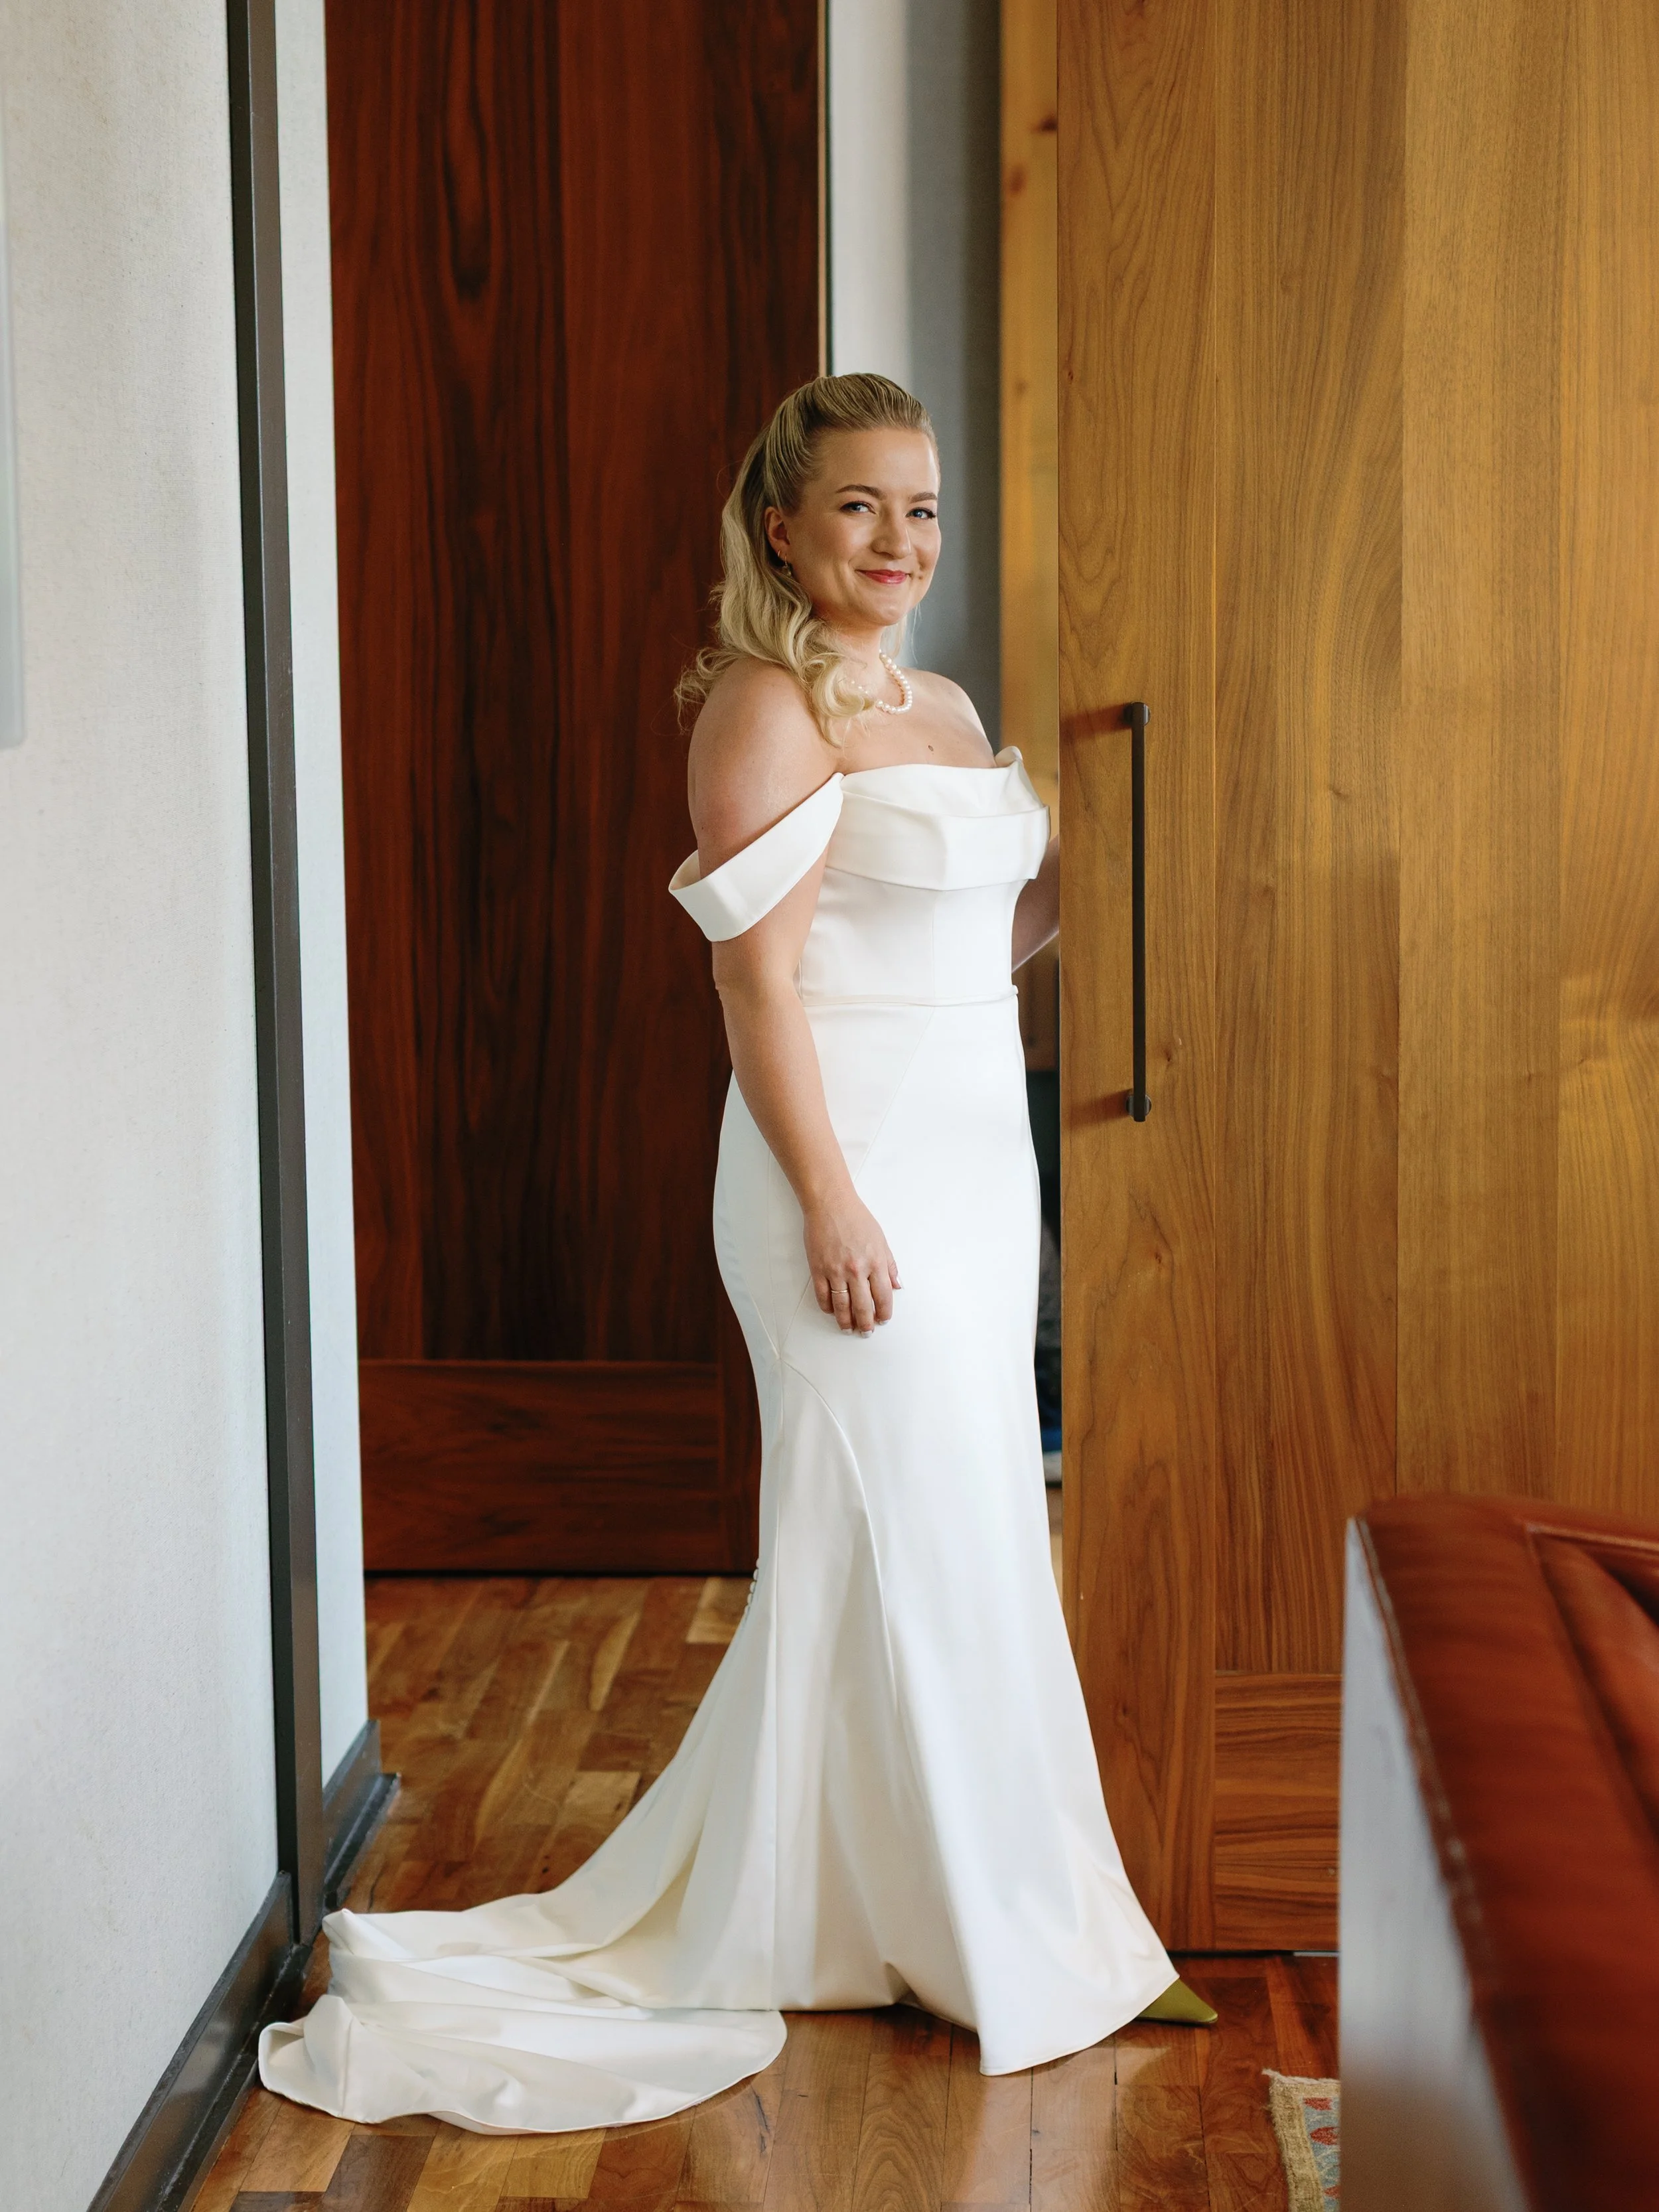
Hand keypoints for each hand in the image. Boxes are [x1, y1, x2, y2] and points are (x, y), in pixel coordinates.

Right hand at [803, 1190, 900, 1335]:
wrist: (830, 1204)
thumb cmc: (856, 1218)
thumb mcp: (881, 1239)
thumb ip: (889, 1264)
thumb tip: (897, 1285)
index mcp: (875, 1262)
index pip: (884, 1296)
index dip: (884, 1312)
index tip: (883, 1319)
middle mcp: (857, 1269)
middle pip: (863, 1306)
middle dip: (866, 1323)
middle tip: (866, 1331)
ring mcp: (836, 1271)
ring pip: (842, 1306)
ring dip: (845, 1322)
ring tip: (848, 1328)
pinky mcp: (818, 1269)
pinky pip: (823, 1296)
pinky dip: (828, 1308)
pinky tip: (832, 1311)